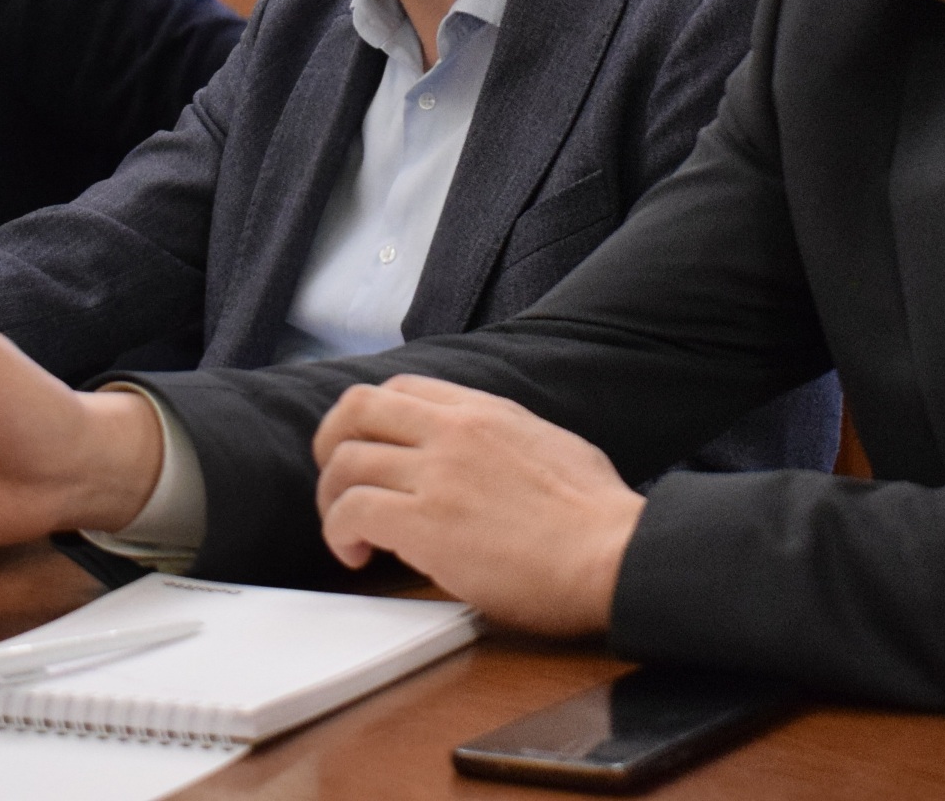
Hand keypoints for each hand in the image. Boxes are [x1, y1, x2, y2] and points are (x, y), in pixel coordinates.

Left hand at [312, 375, 641, 637]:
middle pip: (356, 409)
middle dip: (331, 444)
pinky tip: (359, 555)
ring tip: (350, 532)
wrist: (612, 554)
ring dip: (332, 500)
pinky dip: (339, 534)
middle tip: (336, 482)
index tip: (368, 449)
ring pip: (344, 464)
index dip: (370, 419)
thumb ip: (503, 439)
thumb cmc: (596, 516)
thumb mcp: (549, 444)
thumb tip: (487, 456)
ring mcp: (436, 474)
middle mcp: (452, 432)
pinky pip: (350, 512)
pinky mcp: (423, 524)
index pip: (402, 388)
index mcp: (485, 410)